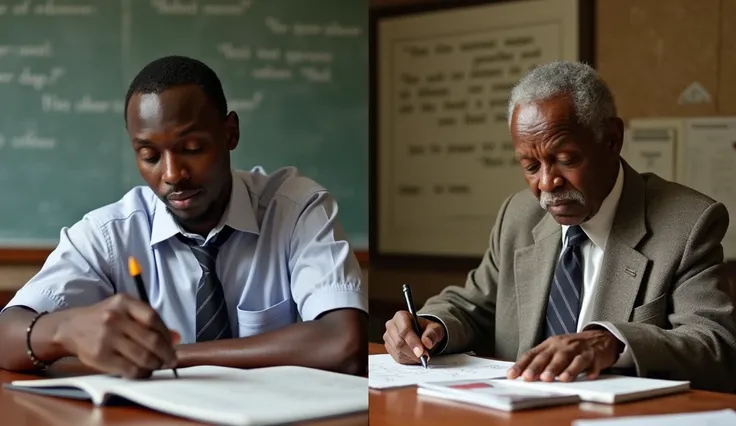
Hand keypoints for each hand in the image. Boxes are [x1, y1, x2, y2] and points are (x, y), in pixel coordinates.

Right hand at [53, 294, 179, 378]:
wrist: (70, 327)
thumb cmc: (104, 318)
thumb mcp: (125, 310)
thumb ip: (149, 321)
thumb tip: (176, 337)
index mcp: (124, 302)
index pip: (153, 319)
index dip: (167, 334)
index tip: (173, 344)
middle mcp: (114, 318)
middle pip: (151, 340)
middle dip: (166, 353)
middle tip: (170, 360)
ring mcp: (106, 338)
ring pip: (142, 356)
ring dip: (155, 364)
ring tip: (158, 365)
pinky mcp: (100, 356)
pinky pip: (128, 369)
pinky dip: (141, 373)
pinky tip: (143, 371)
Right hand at [383, 310, 444, 364]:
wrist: (422, 334)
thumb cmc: (427, 329)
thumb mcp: (434, 328)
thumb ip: (432, 333)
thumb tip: (427, 342)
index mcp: (401, 316)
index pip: (404, 330)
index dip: (413, 342)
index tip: (421, 351)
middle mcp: (391, 325)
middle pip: (399, 342)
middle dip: (413, 352)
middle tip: (425, 356)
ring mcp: (388, 337)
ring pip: (398, 351)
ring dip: (411, 356)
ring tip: (421, 356)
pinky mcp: (388, 347)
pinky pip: (397, 357)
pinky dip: (408, 360)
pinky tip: (415, 357)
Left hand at [507, 329, 622, 381]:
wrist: (599, 338)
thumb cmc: (572, 348)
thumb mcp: (555, 350)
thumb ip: (541, 361)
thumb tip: (523, 375)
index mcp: (549, 344)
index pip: (532, 354)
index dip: (521, 364)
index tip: (512, 375)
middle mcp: (562, 345)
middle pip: (548, 356)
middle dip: (538, 367)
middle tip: (529, 377)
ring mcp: (578, 349)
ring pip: (570, 358)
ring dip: (563, 369)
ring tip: (557, 379)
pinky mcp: (594, 355)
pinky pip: (591, 362)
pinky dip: (590, 369)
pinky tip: (588, 376)